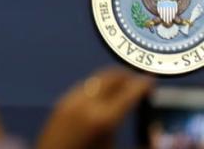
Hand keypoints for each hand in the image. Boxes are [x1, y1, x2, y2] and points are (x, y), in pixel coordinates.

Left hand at [36, 67, 151, 148]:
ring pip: (96, 79)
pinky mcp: (60, 103)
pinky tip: (103, 96)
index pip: (128, 92)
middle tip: (140, 82)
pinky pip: (83, 87)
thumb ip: (137, 137)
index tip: (152, 80)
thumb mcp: (115, 148)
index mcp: (104, 118)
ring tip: (124, 88)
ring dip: (111, 80)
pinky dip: (97, 86)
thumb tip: (156, 127)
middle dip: (127, 76)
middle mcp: (86, 103)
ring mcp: (70, 100)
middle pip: (111, 77)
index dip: (143, 84)